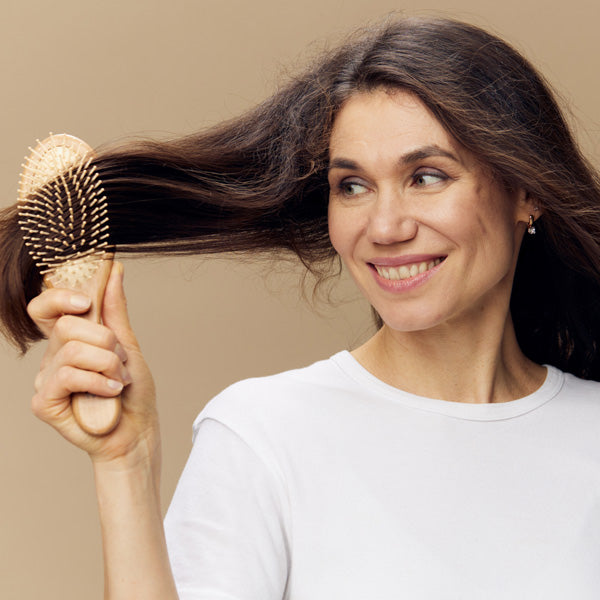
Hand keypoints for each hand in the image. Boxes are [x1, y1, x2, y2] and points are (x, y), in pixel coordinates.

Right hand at [27, 262, 158, 466]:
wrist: (137, 429)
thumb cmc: (132, 390)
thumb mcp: (127, 344)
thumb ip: (115, 310)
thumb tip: (114, 271)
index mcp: (69, 340)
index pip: (45, 308)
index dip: (60, 297)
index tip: (88, 302)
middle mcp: (53, 357)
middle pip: (67, 325)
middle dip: (106, 341)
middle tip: (119, 361)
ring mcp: (45, 380)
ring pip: (72, 349)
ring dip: (108, 363)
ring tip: (118, 380)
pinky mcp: (44, 401)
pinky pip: (68, 376)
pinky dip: (99, 381)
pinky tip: (110, 393)